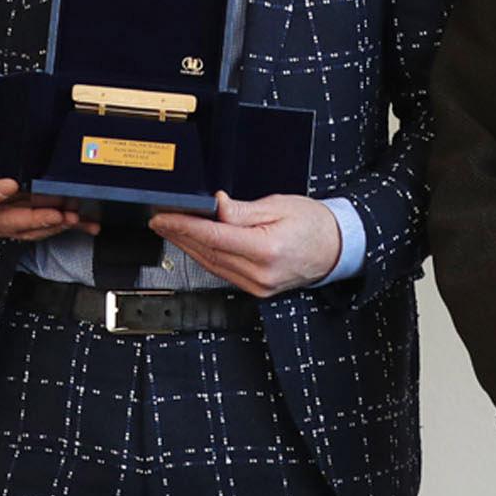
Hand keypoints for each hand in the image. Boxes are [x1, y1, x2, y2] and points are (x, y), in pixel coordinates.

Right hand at [0, 177, 92, 241]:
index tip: (11, 184)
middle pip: (6, 222)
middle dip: (35, 218)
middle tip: (56, 213)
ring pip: (27, 230)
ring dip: (53, 224)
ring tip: (73, 217)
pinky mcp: (17, 226)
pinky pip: (42, 228)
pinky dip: (66, 226)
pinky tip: (85, 223)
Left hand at [149, 194, 341, 297]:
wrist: (336, 249)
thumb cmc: (314, 224)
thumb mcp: (279, 206)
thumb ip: (241, 210)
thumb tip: (214, 205)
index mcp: (266, 250)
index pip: (214, 237)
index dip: (184, 226)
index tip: (164, 216)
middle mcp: (260, 274)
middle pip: (208, 252)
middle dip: (180, 234)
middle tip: (159, 219)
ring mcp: (258, 286)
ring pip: (211, 265)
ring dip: (188, 246)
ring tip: (170, 229)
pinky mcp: (256, 290)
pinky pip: (222, 272)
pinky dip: (205, 256)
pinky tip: (193, 244)